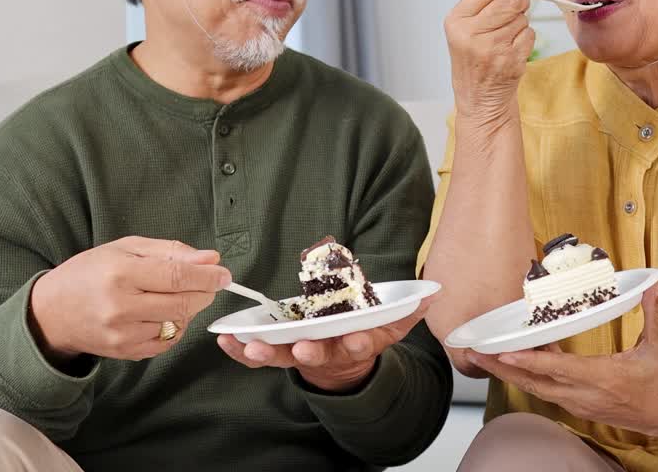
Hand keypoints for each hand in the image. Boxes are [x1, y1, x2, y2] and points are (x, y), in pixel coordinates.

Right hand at [29, 237, 231, 363]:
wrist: (51, 313)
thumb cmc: (90, 273)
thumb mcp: (126, 248)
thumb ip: (171, 251)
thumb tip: (211, 259)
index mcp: (121, 273)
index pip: (177, 276)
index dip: (208, 276)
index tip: (224, 274)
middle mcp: (121, 306)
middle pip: (183, 303)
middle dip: (205, 293)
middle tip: (207, 283)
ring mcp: (123, 334)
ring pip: (178, 323)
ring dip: (187, 309)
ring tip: (171, 295)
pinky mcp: (126, 352)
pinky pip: (167, 341)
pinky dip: (173, 327)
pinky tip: (159, 314)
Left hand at [217, 298, 433, 392]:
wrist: (342, 362)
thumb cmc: (363, 332)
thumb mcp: (390, 324)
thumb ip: (409, 310)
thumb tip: (432, 295)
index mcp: (356, 343)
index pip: (358, 344)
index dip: (356, 342)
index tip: (354, 339)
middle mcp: (328, 352)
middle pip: (317, 354)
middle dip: (308, 352)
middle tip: (299, 349)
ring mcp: (301, 355)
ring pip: (282, 357)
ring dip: (265, 353)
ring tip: (248, 345)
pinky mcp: (278, 353)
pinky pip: (256, 354)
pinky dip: (240, 350)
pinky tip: (224, 340)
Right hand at [444, 0, 533, 125]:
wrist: (479, 97)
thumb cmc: (475, 54)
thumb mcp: (471, 21)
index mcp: (456, 20)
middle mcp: (470, 34)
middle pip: (511, 0)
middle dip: (519, 1)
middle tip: (516, 8)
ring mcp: (491, 50)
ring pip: (523, 18)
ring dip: (521, 22)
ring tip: (506, 35)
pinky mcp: (509, 62)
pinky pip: (530, 35)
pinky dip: (526, 38)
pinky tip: (512, 48)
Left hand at [465, 283, 657, 437]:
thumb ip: (655, 313)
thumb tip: (654, 284)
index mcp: (603, 378)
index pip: (559, 369)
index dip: (530, 361)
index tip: (503, 353)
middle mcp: (585, 394)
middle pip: (535, 383)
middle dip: (502, 368)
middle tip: (475, 353)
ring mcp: (579, 403)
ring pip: (536, 388)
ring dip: (509, 373)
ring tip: (484, 357)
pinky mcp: (578, 406)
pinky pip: (546, 390)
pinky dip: (528, 375)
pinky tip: (517, 358)